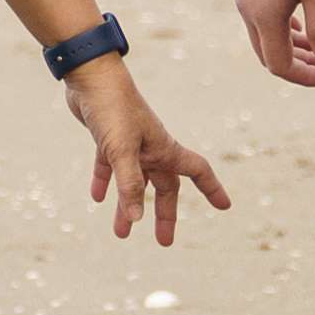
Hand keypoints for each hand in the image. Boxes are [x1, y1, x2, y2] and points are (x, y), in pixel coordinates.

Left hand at [71, 53, 232, 250]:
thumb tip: (137, 219)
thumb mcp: (122, 150)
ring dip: (129, 205)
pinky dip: (105, 182)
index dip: (212, 189)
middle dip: (164, 213)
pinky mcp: (107, 137)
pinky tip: (98, 198)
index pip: (197, 171)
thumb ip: (130, 184)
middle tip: (163, 241)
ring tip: (121, 233)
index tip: (225, 207)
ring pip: (134, 181)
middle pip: (164, 185)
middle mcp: (151, 146)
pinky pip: (109, 166)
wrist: (89, 73)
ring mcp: (129, 142)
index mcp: (164, 148)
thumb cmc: (112, 108)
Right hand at [233, 0, 314, 86]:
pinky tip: (302, 20)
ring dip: (294, 45)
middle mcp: (247, 8)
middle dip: (302, 64)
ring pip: (266, 34)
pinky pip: (262, 14)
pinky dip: (284, 25)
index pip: (281, 66)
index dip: (308, 76)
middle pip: (270, 54)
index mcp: (263, 16)